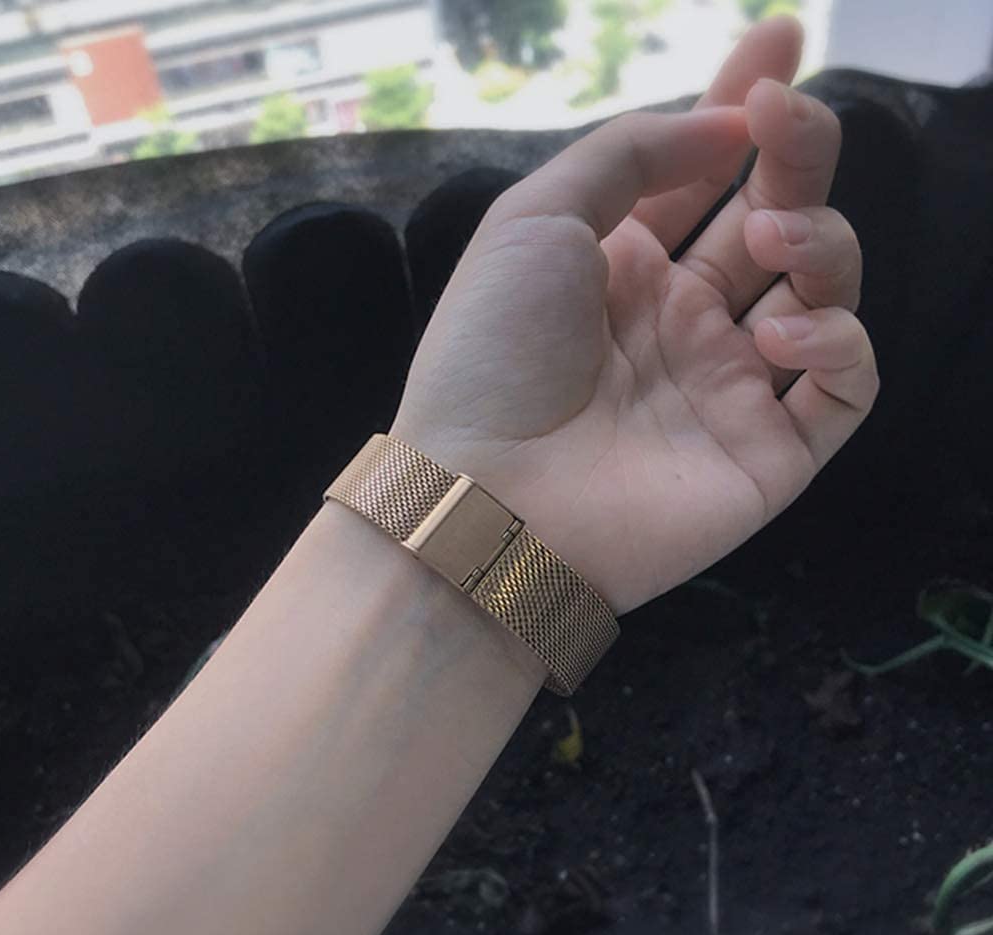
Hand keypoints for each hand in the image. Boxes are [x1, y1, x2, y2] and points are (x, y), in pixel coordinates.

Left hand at [391, 17, 876, 614]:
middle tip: (788, 116)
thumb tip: (722, 125)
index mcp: (627, 269)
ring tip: (770, 237)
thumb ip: (626, 156)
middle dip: (799, 155)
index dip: (745, 110)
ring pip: (825, 292)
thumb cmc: (492, 353)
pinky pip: (845, 387)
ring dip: (821, 242)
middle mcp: (685, 322)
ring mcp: (730, 387)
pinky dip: (839, 343)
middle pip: (778, 219)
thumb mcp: (535, 220)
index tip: (778, 44)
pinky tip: (779, 330)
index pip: (707, 178)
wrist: (485, 494)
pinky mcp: (767, 454)